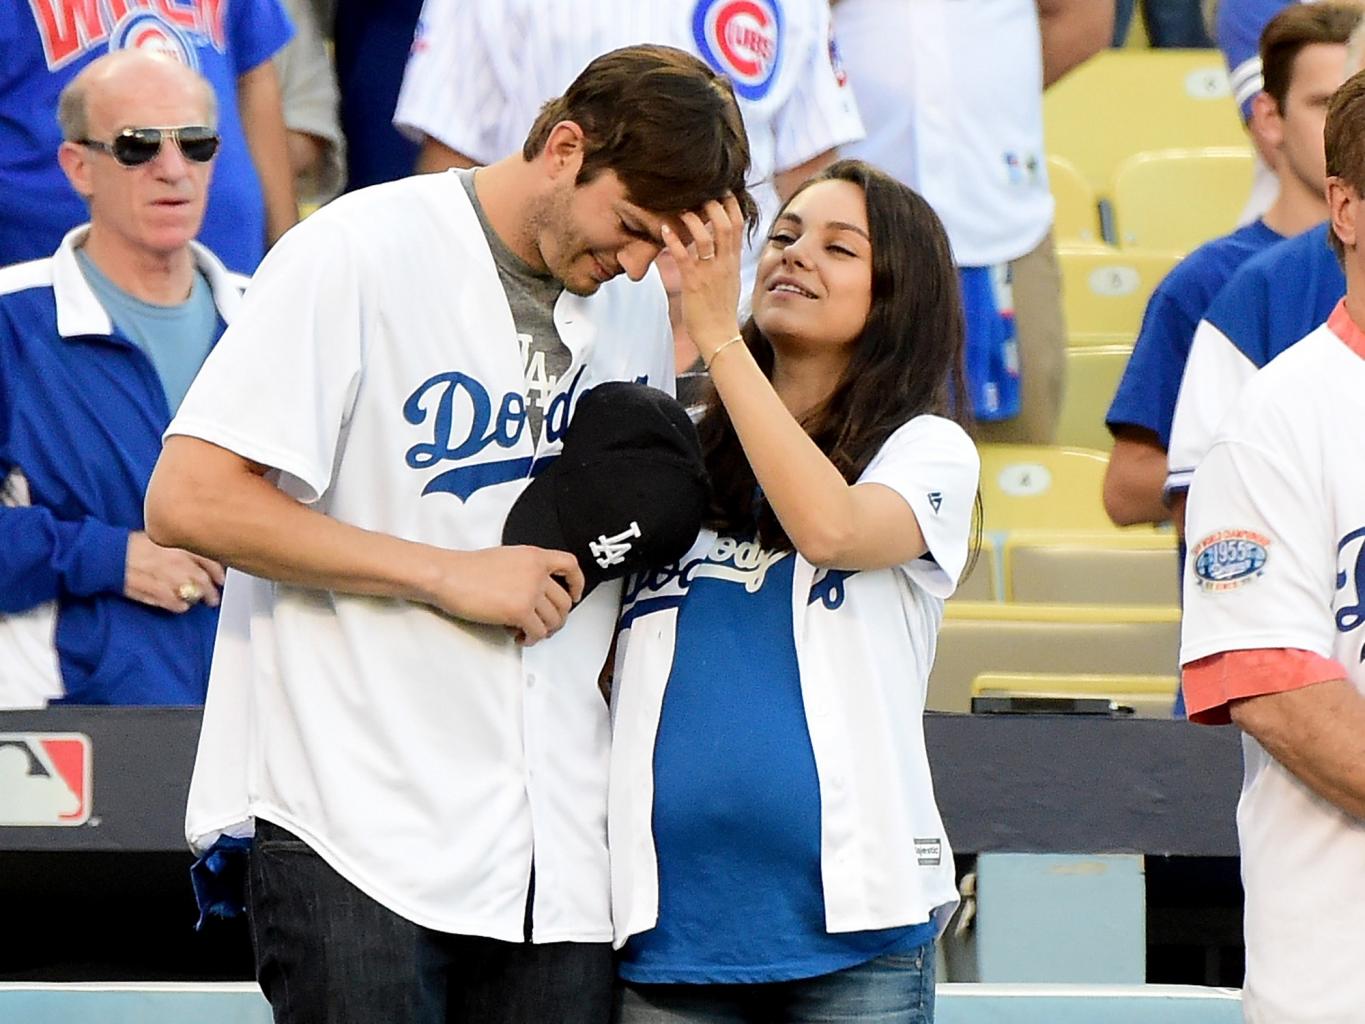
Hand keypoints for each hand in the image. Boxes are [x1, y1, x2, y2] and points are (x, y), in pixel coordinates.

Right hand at [125, 531, 225, 612]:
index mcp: (180, 546)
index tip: (221, 579)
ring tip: (198, 603)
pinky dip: (181, 607)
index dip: (218, 572)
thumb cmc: (131, 545)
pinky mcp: (157, 592)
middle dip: (212, 592)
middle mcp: (178, 562)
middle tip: (214, 598)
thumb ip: (181, 547)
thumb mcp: (162, 537)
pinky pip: (177, 604)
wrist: (110, 555)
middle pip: (204, 581)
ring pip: (193, 594)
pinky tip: (180, 606)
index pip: (209, 560)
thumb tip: (196, 557)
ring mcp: (169, 578)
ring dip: (197, 599)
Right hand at [425, 546, 585, 644]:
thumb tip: (536, 590)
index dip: (577, 583)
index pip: (570, 565)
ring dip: (544, 631)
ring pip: (554, 620)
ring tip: (529, 633)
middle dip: (558, 617)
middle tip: (546, 625)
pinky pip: (538, 632)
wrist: (449, 575)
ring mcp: (530, 592)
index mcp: (534, 556)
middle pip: (564, 601)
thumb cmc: (468, 568)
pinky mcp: (520, 611)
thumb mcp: (507, 558)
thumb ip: (527, 569)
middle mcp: (537, 572)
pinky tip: (519, 637)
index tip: (575, 594)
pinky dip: (531, 639)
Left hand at [661, 196, 746, 362]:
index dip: (731, 204)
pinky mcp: (694, 282)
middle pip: (726, 224)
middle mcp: (724, 263)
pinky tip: (664, 229)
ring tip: (681, 207)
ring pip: (707, 237)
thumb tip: (721, 250)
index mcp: (733, 262)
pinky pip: (684, 256)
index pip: (738, 225)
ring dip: (693, 218)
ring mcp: (710, 272)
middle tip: (700, 192)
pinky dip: (674, 240)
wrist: (719, 336)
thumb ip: (726, 262)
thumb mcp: (730, 282)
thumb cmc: (720, 311)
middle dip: (714, 203)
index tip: (722, 189)